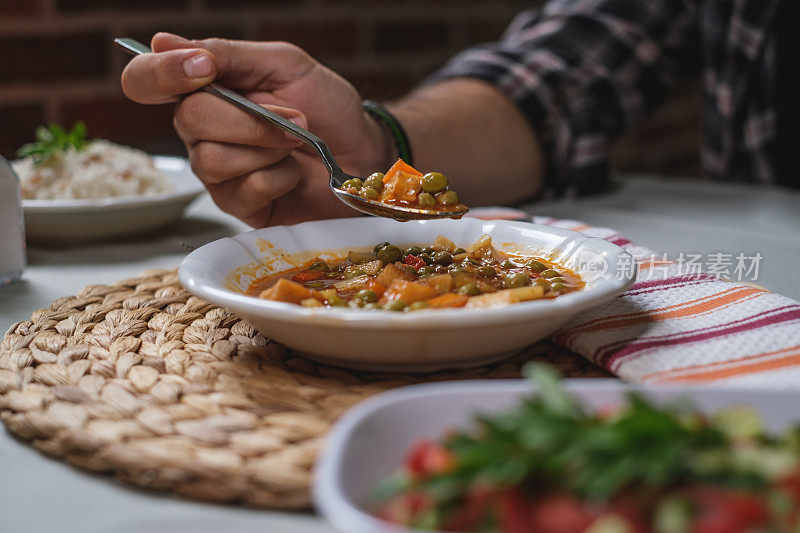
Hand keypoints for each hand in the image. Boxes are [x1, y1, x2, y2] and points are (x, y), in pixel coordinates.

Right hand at [121, 32, 389, 226]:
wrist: (364, 153)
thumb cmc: (327, 107)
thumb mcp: (284, 65)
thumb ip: (228, 54)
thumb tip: (163, 41)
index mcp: (205, 90)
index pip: (147, 80)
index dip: (161, 73)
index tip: (203, 69)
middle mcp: (201, 131)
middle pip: (189, 120)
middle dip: (251, 119)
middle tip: (295, 120)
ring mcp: (216, 171)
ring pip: (213, 159)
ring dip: (269, 148)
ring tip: (298, 145)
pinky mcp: (238, 206)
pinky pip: (242, 190)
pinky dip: (278, 178)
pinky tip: (294, 174)